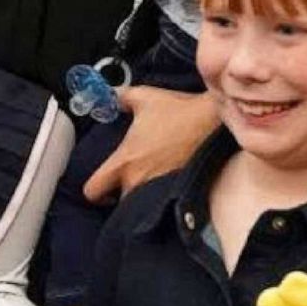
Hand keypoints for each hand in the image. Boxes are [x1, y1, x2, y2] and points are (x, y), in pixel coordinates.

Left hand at [82, 86, 218, 202]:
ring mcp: (158, 192)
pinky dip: (161, 199)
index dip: (94, 189)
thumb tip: (114, 98)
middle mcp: (137, 182)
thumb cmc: (178, 111)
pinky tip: (168, 187)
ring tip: (150, 186)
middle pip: (117, 205)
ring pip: (139, 208)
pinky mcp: (178, 194)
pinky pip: (161, 204)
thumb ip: (122, 98)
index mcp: (124, 162)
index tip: (104, 184)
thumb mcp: (144, 97)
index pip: (92, 191)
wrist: (214, 124)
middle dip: (122, 196)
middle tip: (131, 183)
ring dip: (141, 199)